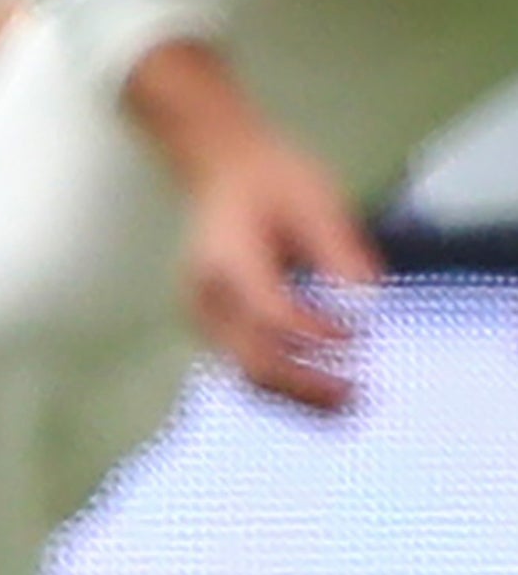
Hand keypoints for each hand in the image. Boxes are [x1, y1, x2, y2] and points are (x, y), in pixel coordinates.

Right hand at [176, 124, 382, 415]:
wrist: (223, 170)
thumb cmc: (275, 182)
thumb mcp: (317, 200)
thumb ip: (341, 252)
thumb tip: (370, 311)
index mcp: (226, 256)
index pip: (268, 311)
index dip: (316, 332)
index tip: (361, 336)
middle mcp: (206, 292)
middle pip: (251, 357)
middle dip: (308, 385)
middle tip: (360, 394)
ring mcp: (204, 314)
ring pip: (247, 375)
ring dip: (299, 397)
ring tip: (349, 404)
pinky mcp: (213, 327)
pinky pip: (246, 369)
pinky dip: (286, 388)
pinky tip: (325, 391)